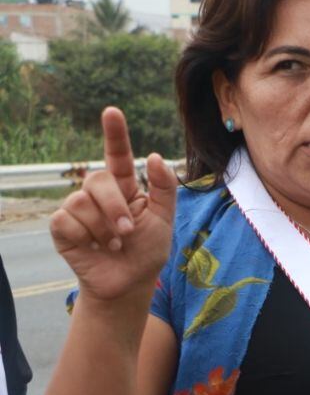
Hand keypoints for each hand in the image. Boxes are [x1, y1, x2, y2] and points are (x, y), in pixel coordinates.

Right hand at [50, 107, 178, 301]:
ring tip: (113, 244)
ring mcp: (78, 209)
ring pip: (80, 201)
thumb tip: (155, 156)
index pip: (117, 155)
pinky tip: (93, 248)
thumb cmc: (147, 251)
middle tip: (127, 231)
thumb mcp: (164, 219)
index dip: (115, 134)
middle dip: (115, 207)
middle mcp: (99, 194)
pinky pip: (66, 220)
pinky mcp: (61, 227)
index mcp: (125, 187)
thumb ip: (163, 188)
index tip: (112, 111)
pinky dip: (85, 237)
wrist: (129, 283)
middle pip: (98, 180)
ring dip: (103, 228)